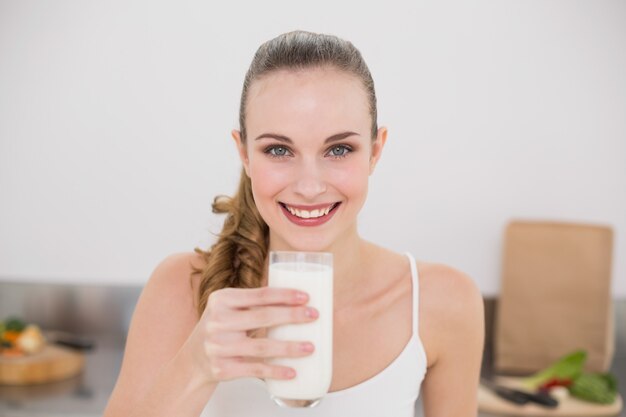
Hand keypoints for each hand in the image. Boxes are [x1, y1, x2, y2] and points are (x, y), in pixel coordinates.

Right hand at [184, 287, 317, 384]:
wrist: (193, 359)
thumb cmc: (220, 327)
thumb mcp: (228, 307)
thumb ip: (253, 301)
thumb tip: (295, 297)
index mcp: (222, 299)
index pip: (259, 295)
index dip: (284, 295)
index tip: (306, 296)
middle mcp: (218, 321)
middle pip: (263, 317)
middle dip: (292, 316)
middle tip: (314, 315)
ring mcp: (218, 346)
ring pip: (261, 346)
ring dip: (289, 347)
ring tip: (310, 346)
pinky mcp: (222, 368)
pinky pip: (254, 370)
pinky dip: (275, 371)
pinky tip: (292, 371)